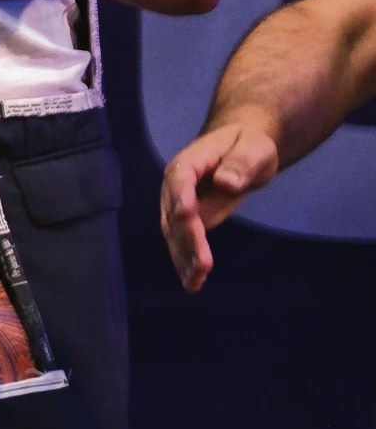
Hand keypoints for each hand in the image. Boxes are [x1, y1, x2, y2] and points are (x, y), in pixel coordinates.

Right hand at [160, 115, 281, 291]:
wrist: (240, 150)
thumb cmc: (247, 145)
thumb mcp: (254, 148)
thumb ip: (241, 162)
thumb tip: (225, 183)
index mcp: (188, 162)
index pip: (180, 180)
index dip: (181, 198)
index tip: (188, 218)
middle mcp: (174, 186)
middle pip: (173, 214)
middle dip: (186, 240)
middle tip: (202, 265)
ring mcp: (177, 206)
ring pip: (173, 234)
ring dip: (183, 258)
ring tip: (195, 282)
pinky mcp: (186, 223)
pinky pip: (182, 242)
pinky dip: (186, 262)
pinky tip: (193, 283)